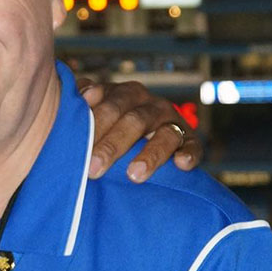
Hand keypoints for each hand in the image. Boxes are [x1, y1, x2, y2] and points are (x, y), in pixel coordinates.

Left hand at [76, 78, 201, 181]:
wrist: (142, 137)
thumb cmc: (108, 125)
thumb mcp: (95, 111)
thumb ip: (82, 103)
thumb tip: (80, 95)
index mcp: (124, 94)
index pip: (110, 105)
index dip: (95, 122)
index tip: (78, 140)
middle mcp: (149, 104)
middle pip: (133, 121)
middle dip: (113, 146)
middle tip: (94, 169)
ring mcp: (172, 121)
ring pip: (165, 134)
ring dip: (150, 155)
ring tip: (133, 175)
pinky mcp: (190, 140)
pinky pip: (193, 146)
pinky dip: (189, 154)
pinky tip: (181, 165)